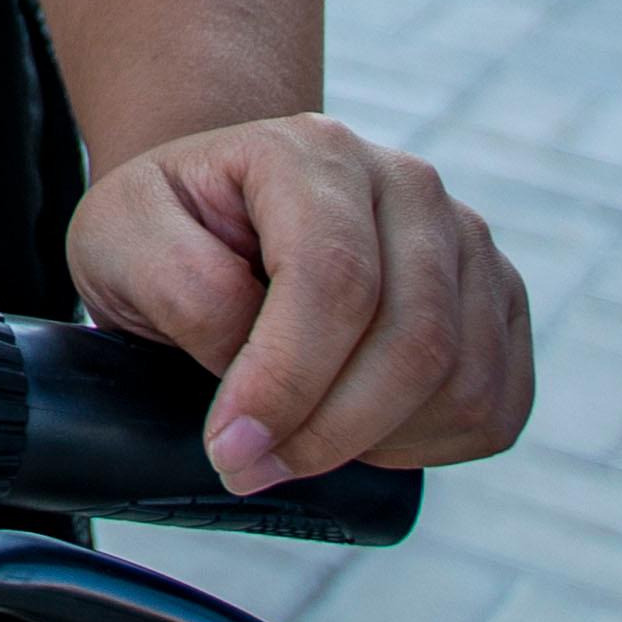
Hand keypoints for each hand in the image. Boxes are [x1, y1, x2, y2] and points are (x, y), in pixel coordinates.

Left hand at [65, 113, 534, 488]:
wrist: (225, 216)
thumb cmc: (171, 228)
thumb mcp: (122, 237)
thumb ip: (181, 286)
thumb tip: (252, 361)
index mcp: (314, 153)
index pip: (335, 279)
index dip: (287, 381)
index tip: (229, 450)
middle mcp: (408, 184)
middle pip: (413, 338)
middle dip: (329, 431)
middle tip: (252, 468)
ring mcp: (466, 242)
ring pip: (459, 380)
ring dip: (376, 443)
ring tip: (297, 441)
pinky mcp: (498, 302)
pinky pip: (494, 405)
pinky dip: (429, 446)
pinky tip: (359, 433)